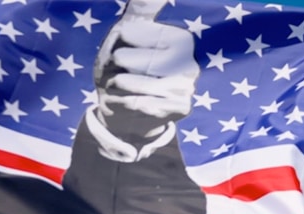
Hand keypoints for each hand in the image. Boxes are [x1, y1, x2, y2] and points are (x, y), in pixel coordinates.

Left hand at [92, 0, 197, 144]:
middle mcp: (190, 62)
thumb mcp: (127, 31)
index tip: (124, 51)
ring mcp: (188, 87)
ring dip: (116, 87)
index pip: (125, 34)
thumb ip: (144, 6)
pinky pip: (135, 103)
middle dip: (113, 68)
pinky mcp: (181, 108)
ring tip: (125, 89)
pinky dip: (123, 104)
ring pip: (127, 82)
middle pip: (124, 59)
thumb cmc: (124, 68)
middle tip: (123, 74)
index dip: (114, 45)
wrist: (128, 113)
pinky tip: (133, 105)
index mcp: (180, 39)